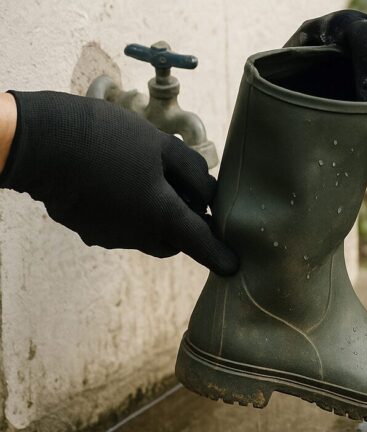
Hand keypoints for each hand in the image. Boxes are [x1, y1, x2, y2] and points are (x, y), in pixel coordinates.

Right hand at [0, 91, 237, 274]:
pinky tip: (115, 184)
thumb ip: (193, 172)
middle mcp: (138, 234)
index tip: (234, 267)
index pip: (200, 243)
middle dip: (184, 229)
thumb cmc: (107, 138)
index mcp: (162, 215)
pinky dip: (126, 214)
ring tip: (145, 182)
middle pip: (173, 242)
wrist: (41, 141)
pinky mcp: (88, 231)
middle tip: (184, 198)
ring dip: (154, 220)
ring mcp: (110, 236)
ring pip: (145, 236)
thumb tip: (208, 194)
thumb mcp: (162, 145)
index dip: (219, 255)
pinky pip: (118, 228)